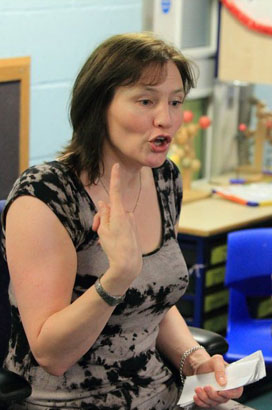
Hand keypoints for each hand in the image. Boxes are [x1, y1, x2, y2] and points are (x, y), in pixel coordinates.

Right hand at [92, 163, 142, 280]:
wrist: (128, 264)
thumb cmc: (114, 247)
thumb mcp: (103, 230)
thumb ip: (103, 215)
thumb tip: (104, 203)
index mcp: (119, 213)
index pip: (116, 191)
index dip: (115, 177)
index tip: (117, 165)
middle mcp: (127, 214)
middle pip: (110, 209)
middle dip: (102, 217)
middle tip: (95, 229)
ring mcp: (131, 221)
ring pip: (115, 218)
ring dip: (107, 225)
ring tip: (102, 239)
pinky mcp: (133, 228)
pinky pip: (121, 225)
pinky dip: (114, 230)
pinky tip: (110, 242)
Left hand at [193, 355, 242, 407]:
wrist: (200, 366)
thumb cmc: (210, 364)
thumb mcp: (216, 360)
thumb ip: (220, 369)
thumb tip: (223, 382)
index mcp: (232, 381)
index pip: (236, 392)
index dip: (230, 394)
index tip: (221, 391)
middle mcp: (226, 391)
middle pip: (223, 399)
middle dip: (213, 394)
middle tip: (206, 386)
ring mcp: (217, 396)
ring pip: (213, 402)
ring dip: (205, 397)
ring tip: (198, 388)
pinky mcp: (208, 399)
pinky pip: (205, 404)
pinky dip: (200, 401)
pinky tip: (196, 396)